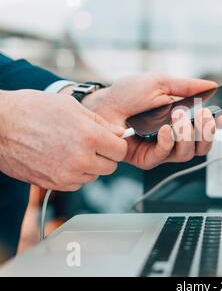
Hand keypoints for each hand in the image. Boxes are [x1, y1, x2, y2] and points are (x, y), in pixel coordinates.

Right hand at [0, 89, 126, 190]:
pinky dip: (74, 175)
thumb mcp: (71, 106)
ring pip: (93, 176)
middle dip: (105, 155)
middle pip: (110, 166)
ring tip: (72, 149)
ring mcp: (66, 175)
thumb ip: (100, 122)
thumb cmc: (31, 110)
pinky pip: (76, 184)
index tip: (110, 140)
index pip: (121, 150)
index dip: (116, 143)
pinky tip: (62, 159)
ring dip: (89, 166)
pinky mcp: (52, 184)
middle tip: (91, 144)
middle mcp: (80, 159)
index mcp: (89, 137)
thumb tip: (119, 133)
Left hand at [81, 73, 221, 168]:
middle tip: (204, 115)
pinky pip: (165, 157)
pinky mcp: (147, 159)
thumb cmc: (127, 93)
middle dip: (208, 132)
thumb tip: (212, 84)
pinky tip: (164, 130)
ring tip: (179, 119)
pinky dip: (168, 143)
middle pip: (203, 146)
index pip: (207, 127)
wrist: (102, 104)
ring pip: (188, 154)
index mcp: (181, 119)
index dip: (221, 124)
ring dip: (188, 136)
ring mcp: (162, 149)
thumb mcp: (160, 82)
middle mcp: (175, 137)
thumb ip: (187, 86)